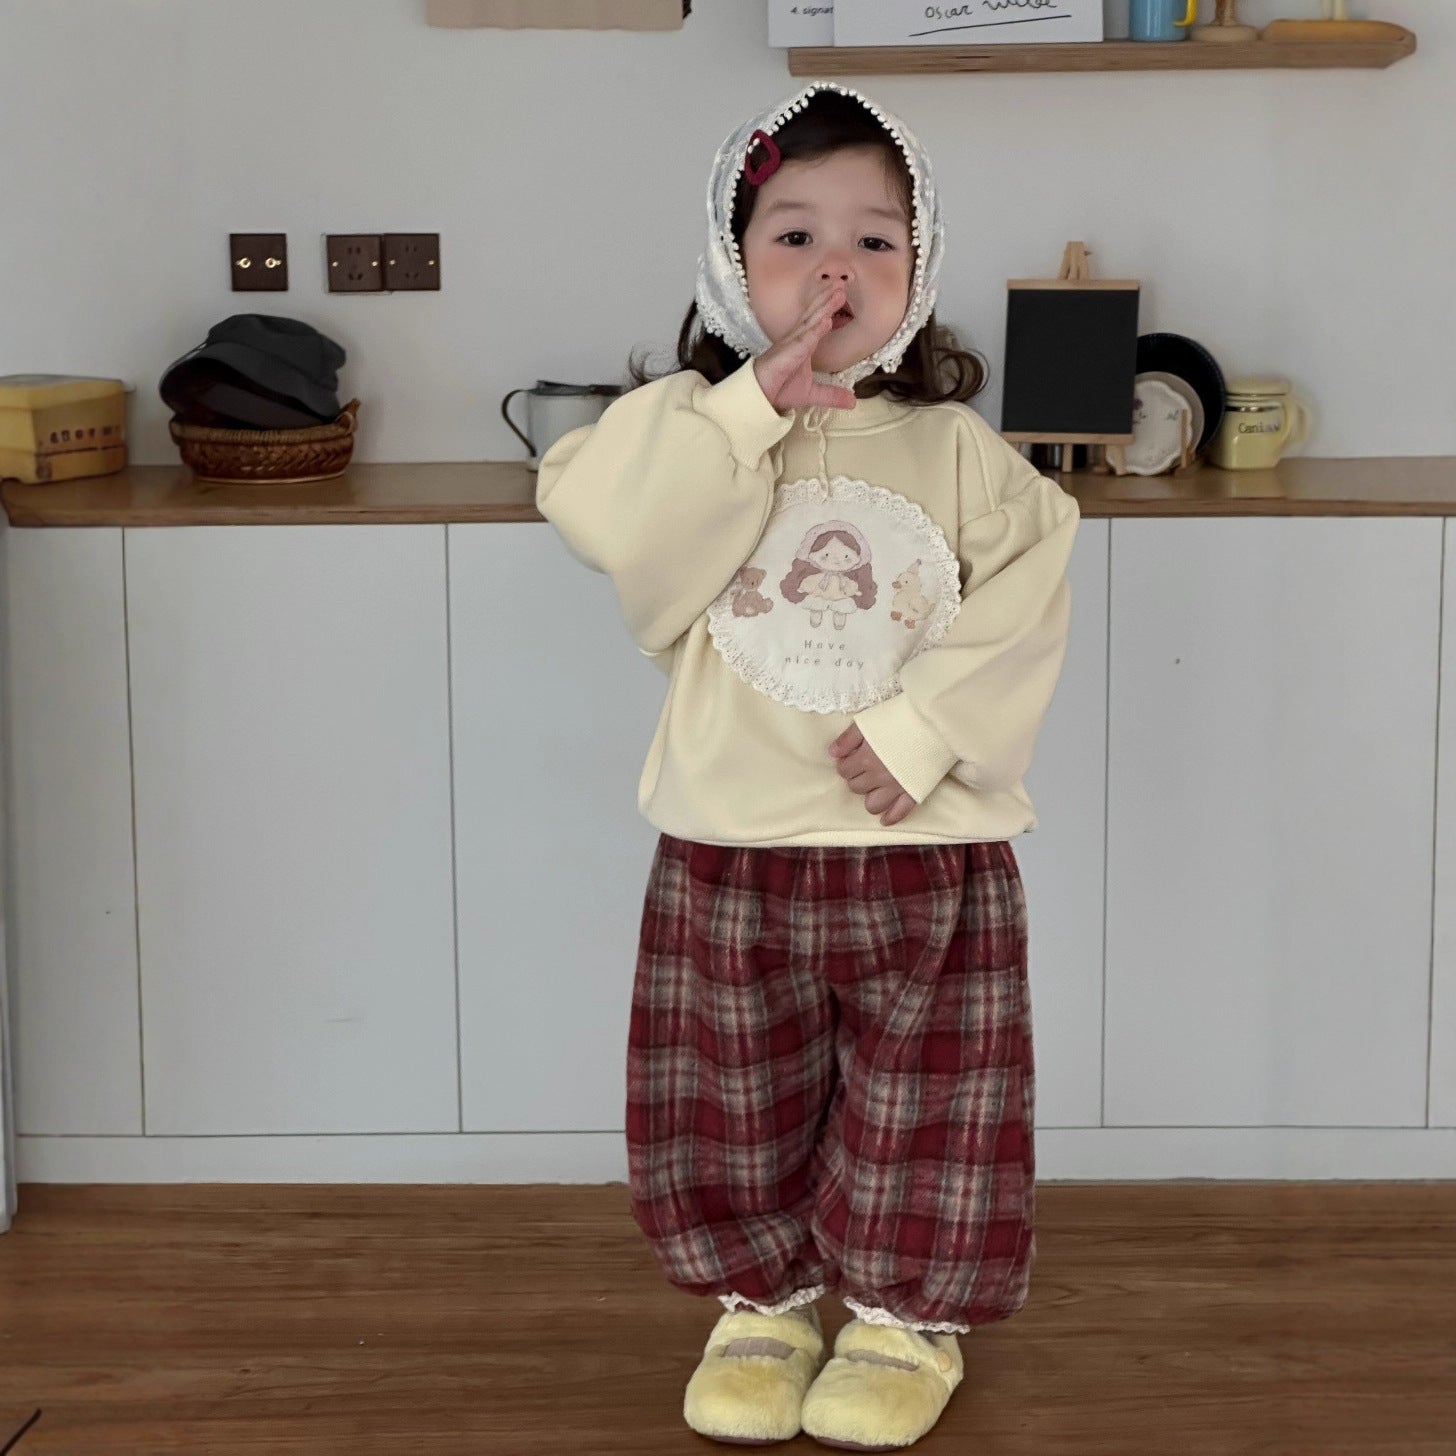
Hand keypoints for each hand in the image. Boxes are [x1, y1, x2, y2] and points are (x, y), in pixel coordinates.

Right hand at [753, 282, 858, 412]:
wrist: (760, 398)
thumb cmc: (780, 390)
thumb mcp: (812, 393)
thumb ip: (832, 394)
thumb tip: (853, 401)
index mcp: (803, 345)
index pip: (817, 322)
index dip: (828, 307)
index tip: (840, 294)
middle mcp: (797, 340)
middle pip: (814, 315)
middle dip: (827, 299)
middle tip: (841, 283)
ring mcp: (791, 345)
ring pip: (810, 323)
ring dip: (824, 307)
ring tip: (837, 293)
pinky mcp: (786, 355)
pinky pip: (803, 341)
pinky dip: (814, 331)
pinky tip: (826, 321)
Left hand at [829, 726, 915, 826]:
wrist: (935, 720)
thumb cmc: (902, 716)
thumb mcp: (869, 721)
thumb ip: (848, 739)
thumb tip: (832, 754)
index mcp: (866, 759)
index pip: (844, 771)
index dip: (846, 764)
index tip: (853, 757)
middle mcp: (879, 777)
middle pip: (856, 788)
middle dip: (857, 778)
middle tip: (865, 768)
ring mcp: (897, 787)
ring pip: (872, 805)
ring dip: (870, 797)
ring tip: (875, 788)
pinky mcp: (915, 791)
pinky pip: (900, 812)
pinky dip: (891, 817)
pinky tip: (885, 819)